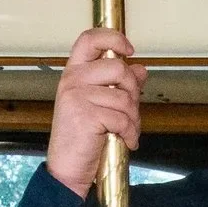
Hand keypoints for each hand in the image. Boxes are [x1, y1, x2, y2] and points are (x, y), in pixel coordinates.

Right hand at [48, 27, 147, 196]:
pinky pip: (123, 118)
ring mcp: (77, 96)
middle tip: (131, 110)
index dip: (113, 38)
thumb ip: (119, 85)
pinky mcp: (86, 115)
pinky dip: (131, 133)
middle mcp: (73, 80)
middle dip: (133, 91)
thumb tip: (141, 69)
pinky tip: (126, 141)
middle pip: (118, 67)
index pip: (90, 39)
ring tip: (127, 130)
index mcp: (74, 73)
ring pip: (124, 97)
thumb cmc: (82, 138)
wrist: (67, 168)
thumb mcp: (100, 105)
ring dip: (134, 118)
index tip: (129, 49)